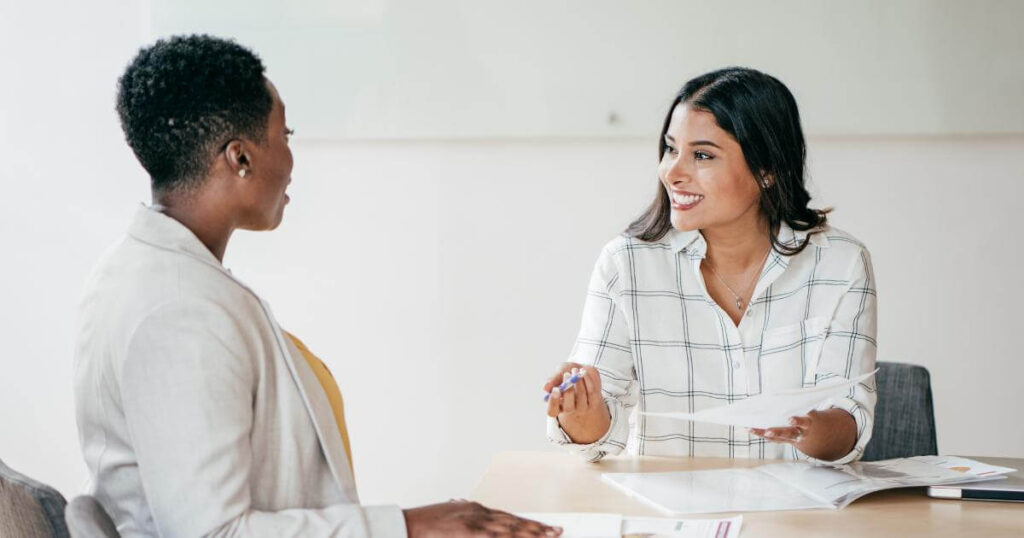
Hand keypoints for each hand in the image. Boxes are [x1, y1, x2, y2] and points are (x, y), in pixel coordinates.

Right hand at [403, 500, 561, 537]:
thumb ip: (463, 515)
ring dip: (531, 533)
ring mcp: (474, 523)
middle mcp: (478, 514)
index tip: (543, 527)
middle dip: (536, 528)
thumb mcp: (448, 516)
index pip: (507, 517)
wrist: (405, 524)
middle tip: (557, 532)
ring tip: (550, 536)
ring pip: (510, 529)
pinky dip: (510, 537)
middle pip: (514, 522)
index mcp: (473, 510)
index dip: (527, 523)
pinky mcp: (469, 533)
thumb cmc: (423, 523)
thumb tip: (467, 508)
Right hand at [544, 363, 609, 444]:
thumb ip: (552, 379)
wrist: (583, 372)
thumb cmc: (567, 374)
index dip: (553, 402)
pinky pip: (591, 392)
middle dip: (568, 390)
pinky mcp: (594, 401)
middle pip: (568, 407)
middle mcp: (569, 409)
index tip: (556, 389)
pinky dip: (587, 381)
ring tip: (575, 370)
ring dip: (578, 382)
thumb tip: (545, 388)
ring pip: (581, 397)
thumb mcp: (558, 373)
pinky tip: (584, 373)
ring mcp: (582, 407)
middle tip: (566, 374)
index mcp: (556, 405)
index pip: (552, 411)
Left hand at [750, 408, 856, 460]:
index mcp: (809, 424)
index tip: (791, 419)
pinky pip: (773, 438)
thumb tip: (789, 393)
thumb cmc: (813, 417)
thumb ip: (802, 405)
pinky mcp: (786, 441)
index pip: (804, 423)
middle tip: (767, 431)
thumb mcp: (813, 410)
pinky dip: (761, 434)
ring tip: (750, 428)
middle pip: (788, 433)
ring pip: (777, 438)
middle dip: (778, 432)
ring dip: (763, 433)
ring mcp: (792, 439)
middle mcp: (800, 433)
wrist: (820, 435)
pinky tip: (750, 428)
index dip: (798, 421)